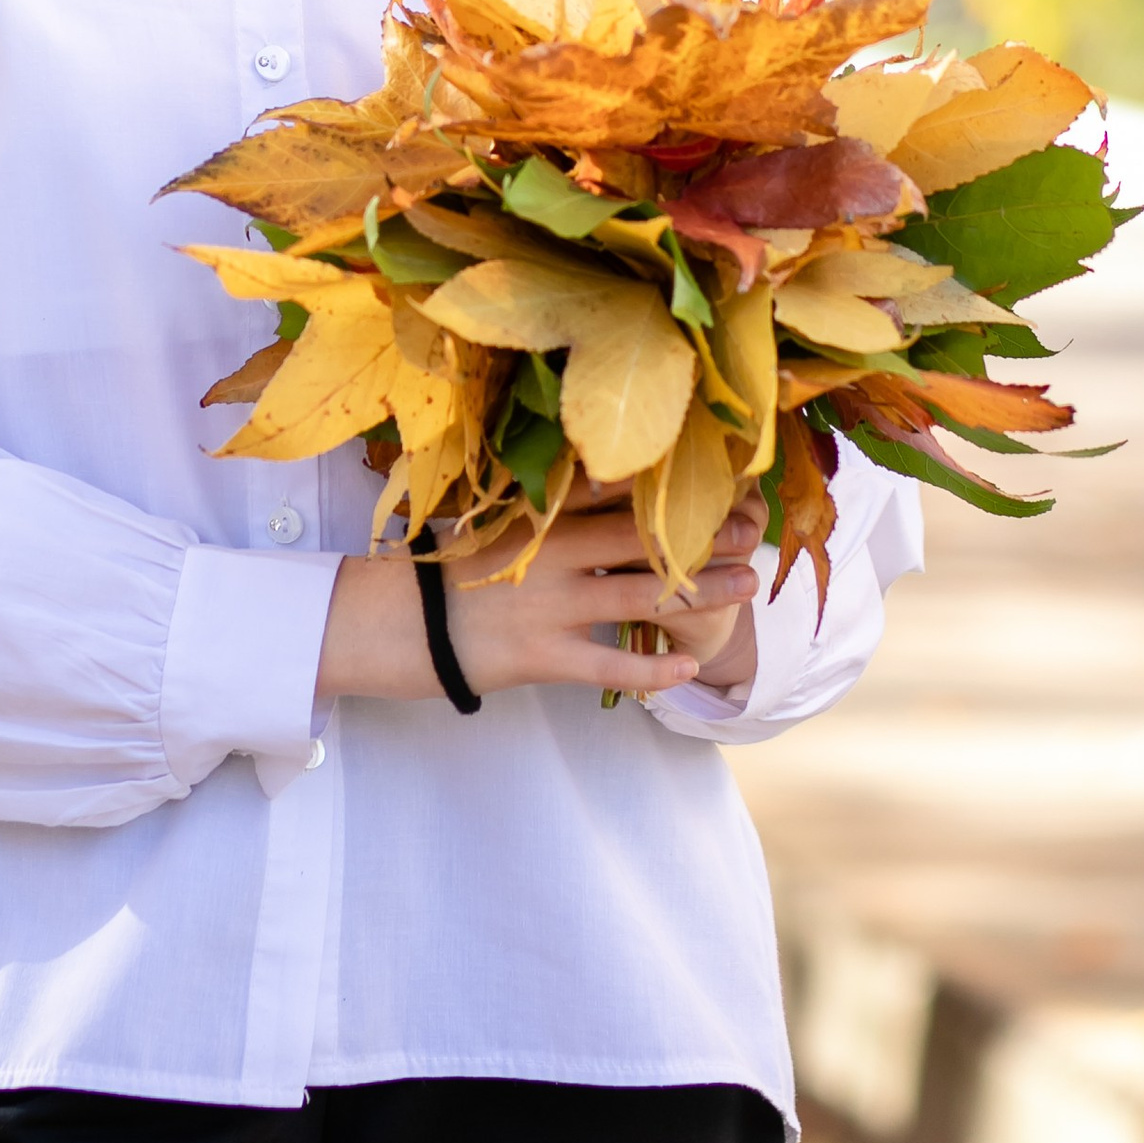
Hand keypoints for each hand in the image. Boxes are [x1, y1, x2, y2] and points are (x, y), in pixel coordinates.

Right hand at [315, 484, 766, 705]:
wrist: (389, 625)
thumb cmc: (440, 572)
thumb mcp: (490, 522)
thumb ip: (540, 504)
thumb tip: (591, 474)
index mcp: (538, 516)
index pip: (615, 492)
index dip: (669, 486)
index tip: (718, 475)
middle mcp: (552, 554)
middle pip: (643, 538)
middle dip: (703, 534)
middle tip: (754, 528)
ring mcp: (550, 606)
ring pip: (642, 594)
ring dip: (701, 591)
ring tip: (745, 585)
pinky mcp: (542, 656)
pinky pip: (610, 663)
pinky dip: (653, 667)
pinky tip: (690, 668)